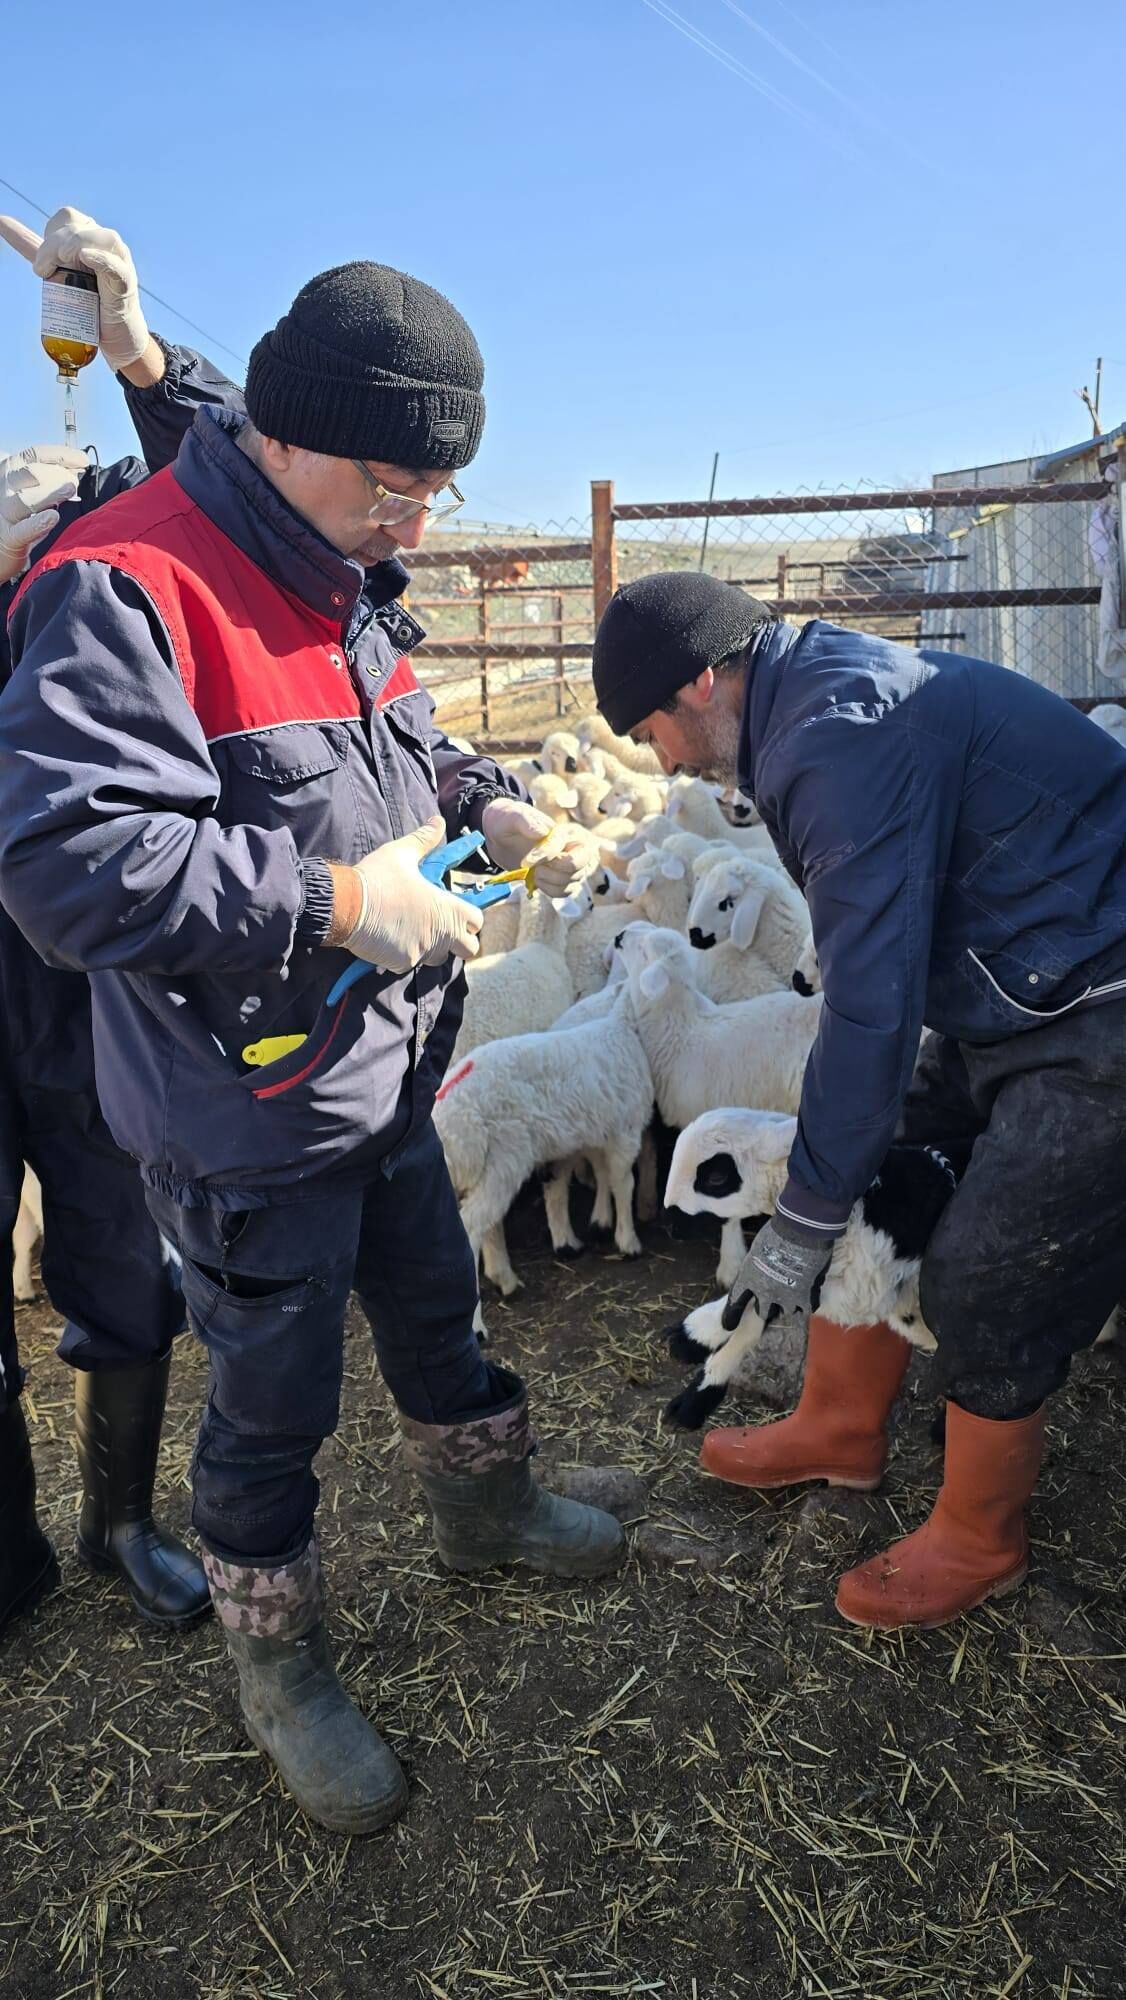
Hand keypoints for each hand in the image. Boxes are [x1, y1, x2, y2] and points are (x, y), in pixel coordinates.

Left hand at [0, 207, 149, 371]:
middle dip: (52, 247)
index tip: (43, 263)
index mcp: (90, 237)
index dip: (50, 234)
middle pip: (77, 228)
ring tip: (59, 266)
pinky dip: (100, 258)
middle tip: (42, 272)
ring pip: (98, 238)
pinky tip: (86, 257)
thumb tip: (2, 221)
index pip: (67, 217)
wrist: (115, 338)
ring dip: (72, 247)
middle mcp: (106, 245)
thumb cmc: (91, 305)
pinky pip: (114, 264)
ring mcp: (119, 262)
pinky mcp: (125, 284)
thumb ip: (33, 248)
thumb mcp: (58, 270)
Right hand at [0, 445, 87, 585]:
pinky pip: (22, 530)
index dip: (61, 455)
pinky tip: (54, 517)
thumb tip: (75, 468)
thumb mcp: (27, 488)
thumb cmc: (16, 513)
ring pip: (25, 499)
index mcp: (9, 471)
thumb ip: (48, 478)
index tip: (83, 460)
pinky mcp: (8, 537)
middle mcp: (4, 488)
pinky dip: (38, 523)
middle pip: (30, 473)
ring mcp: (4, 513)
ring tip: (70, 489)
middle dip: (56, 474)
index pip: (34, 455)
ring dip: (50, 493)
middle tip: (74, 482)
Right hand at [344, 818, 482, 972]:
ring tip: (414, 928)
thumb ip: (424, 840)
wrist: (344, 904)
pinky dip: (405, 953)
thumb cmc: (376, 878)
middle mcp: (439, 934)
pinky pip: (411, 962)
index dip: (471, 916)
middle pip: (468, 949)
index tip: (458, 909)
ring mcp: (421, 951)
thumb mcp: (402, 853)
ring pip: (439, 958)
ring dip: (433, 947)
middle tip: (443, 926)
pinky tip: (391, 936)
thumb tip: (437, 822)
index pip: (477, 921)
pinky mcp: (402, 963)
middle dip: (460, 940)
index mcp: (445, 908)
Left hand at [481, 797, 598, 897]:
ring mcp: (572, 864)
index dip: (545, 855)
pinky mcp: (565, 879)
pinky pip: (567, 891)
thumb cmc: (508, 823)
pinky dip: (550, 890)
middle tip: (537, 869)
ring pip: (572, 880)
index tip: (526, 862)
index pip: (563, 845)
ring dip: (549, 881)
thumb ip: (525, 820)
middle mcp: (574, 846)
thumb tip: (543, 832)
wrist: (501, 838)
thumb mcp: (510, 816)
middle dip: (556, 871)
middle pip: (579, 864)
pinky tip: (537, 880)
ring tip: (533, 872)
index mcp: (565, 829)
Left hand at [722, 1214, 831, 1333]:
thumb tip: (764, 1268)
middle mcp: (764, 1292)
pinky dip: (807, 1303)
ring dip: (788, 1304)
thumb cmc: (777, 1232)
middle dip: (766, 1307)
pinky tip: (809, 1297)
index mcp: (747, 1278)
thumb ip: (758, 1264)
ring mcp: (785, 1297)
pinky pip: (807, 1308)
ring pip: (786, 1311)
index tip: (728, 1325)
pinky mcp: (805, 1297)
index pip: (735, 1302)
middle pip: (763, 1311)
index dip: (731, 1315)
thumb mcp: (758, 1248)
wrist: (800, 1232)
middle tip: (771, 1300)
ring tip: (792, 1296)